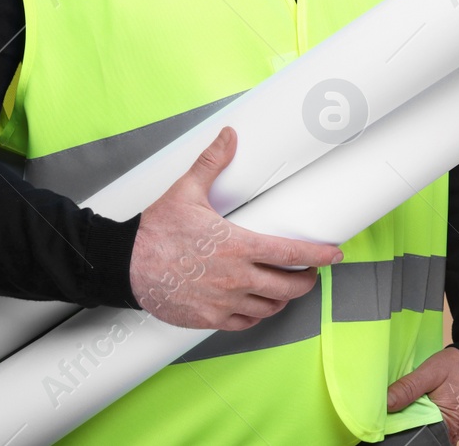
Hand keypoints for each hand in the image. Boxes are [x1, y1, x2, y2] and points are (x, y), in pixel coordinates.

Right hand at [129, 125, 344, 329]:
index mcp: (237, 246)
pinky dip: (257, 314)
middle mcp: (235, 278)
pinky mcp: (208, 319)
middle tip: (311, 272)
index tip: (334, 254)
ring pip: (270, 307)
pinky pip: (245, 323)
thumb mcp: (186, 191)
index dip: (319, 255)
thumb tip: (228, 136)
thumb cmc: (155, 232)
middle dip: (307, 280)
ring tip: (286, 287)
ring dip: (283, 298)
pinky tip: (258, 304)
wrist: (123, 265)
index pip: (291, 253)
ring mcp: (223, 302)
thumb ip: (211, 163)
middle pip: (289, 286)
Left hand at [386, 346, 458, 443]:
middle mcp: (452, 433)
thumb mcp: (431, 372)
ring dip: (414, 420)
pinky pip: (434, 424)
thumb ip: (408, 388)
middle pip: (421, 435)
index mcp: (447, 426)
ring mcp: (454, 429)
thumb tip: (386, 403)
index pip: (417, 436)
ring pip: (426, 429)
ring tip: (404, 406)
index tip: (386, 418)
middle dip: (406, 425)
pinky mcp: (454, 423)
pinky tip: (416, 405)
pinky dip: (423, 416)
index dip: (399, 428)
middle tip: (394, 410)